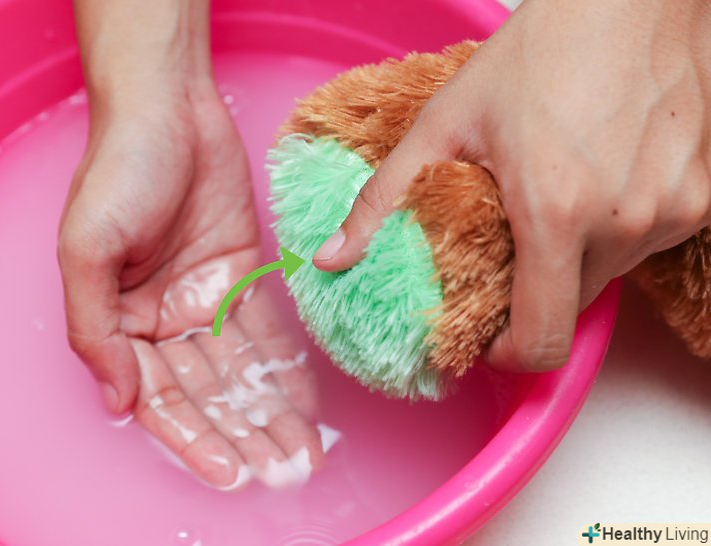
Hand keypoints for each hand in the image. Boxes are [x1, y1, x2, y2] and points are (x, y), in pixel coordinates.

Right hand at [58, 83, 323, 488]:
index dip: (194, 437)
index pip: (160, 397)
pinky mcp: (242, 273)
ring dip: (270, 411)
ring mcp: (206, 297)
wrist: (169, 109)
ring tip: (304, 452)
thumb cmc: (119, 172)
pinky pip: (267, 328)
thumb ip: (95, 330)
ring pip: (242, 369)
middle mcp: (165, 318)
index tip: (230, 473)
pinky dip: (285, 365)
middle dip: (244, 433)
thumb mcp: (86, 251)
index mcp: (122, 322)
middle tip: (285, 471)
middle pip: (209, 391)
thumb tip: (116, 403)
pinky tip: (306, 400)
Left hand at [313, 0, 710, 371]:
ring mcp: (672, 210)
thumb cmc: (540, 51)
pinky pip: (646, 239)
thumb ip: (384, 198)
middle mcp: (624, 222)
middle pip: (572, 304)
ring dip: (577, 254)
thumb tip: (332, 257)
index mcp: (555, 212)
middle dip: (536, 292)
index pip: (543, 338)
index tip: (492, 341)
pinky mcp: (702, 196)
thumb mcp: (445, 123)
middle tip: (514, 244)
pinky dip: (616, 227)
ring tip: (556, 197)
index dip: (512, 355)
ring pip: (611, 272)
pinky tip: (598, 178)